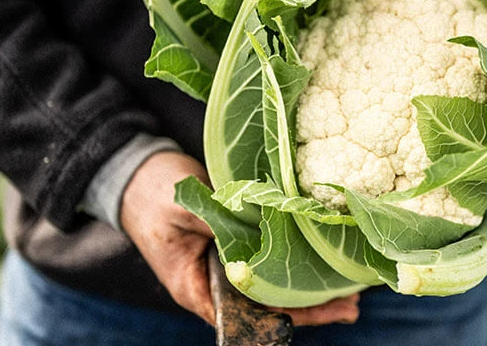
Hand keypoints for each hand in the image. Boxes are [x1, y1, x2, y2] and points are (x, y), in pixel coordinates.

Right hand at [119, 151, 359, 325]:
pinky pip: (270, 261)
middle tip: (351, 305)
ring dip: (310, 288)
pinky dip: (297, 262)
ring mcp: (225, 266)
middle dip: (310, 308)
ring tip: (350, 291)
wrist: (135, 171)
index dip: (286, 315)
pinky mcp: (235, 244)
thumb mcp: (184, 206)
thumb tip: (261, 227)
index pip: (247, 313)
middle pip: (267, 306)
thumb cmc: (151, 193)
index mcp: (194, 287)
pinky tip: (325, 260)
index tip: (322, 310)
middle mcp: (214, 284)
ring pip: (272, 287)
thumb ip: (221, 221)